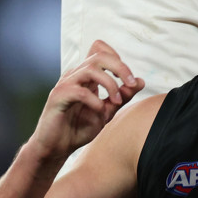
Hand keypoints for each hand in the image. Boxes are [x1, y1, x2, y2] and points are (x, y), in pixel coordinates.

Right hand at [30, 41, 143, 162]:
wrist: (56, 148)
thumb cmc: (78, 129)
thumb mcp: (106, 112)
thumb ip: (121, 97)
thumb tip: (141, 81)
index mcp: (86, 74)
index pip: (100, 48)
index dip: (117, 57)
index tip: (128, 78)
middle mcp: (75, 74)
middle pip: (99, 54)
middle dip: (120, 67)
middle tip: (131, 84)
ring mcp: (65, 84)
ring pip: (91, 68)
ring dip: (110, 83)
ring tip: (116, 101)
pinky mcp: (58, 97)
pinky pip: (80, 91)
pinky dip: (95, 101)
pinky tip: (100, 111)